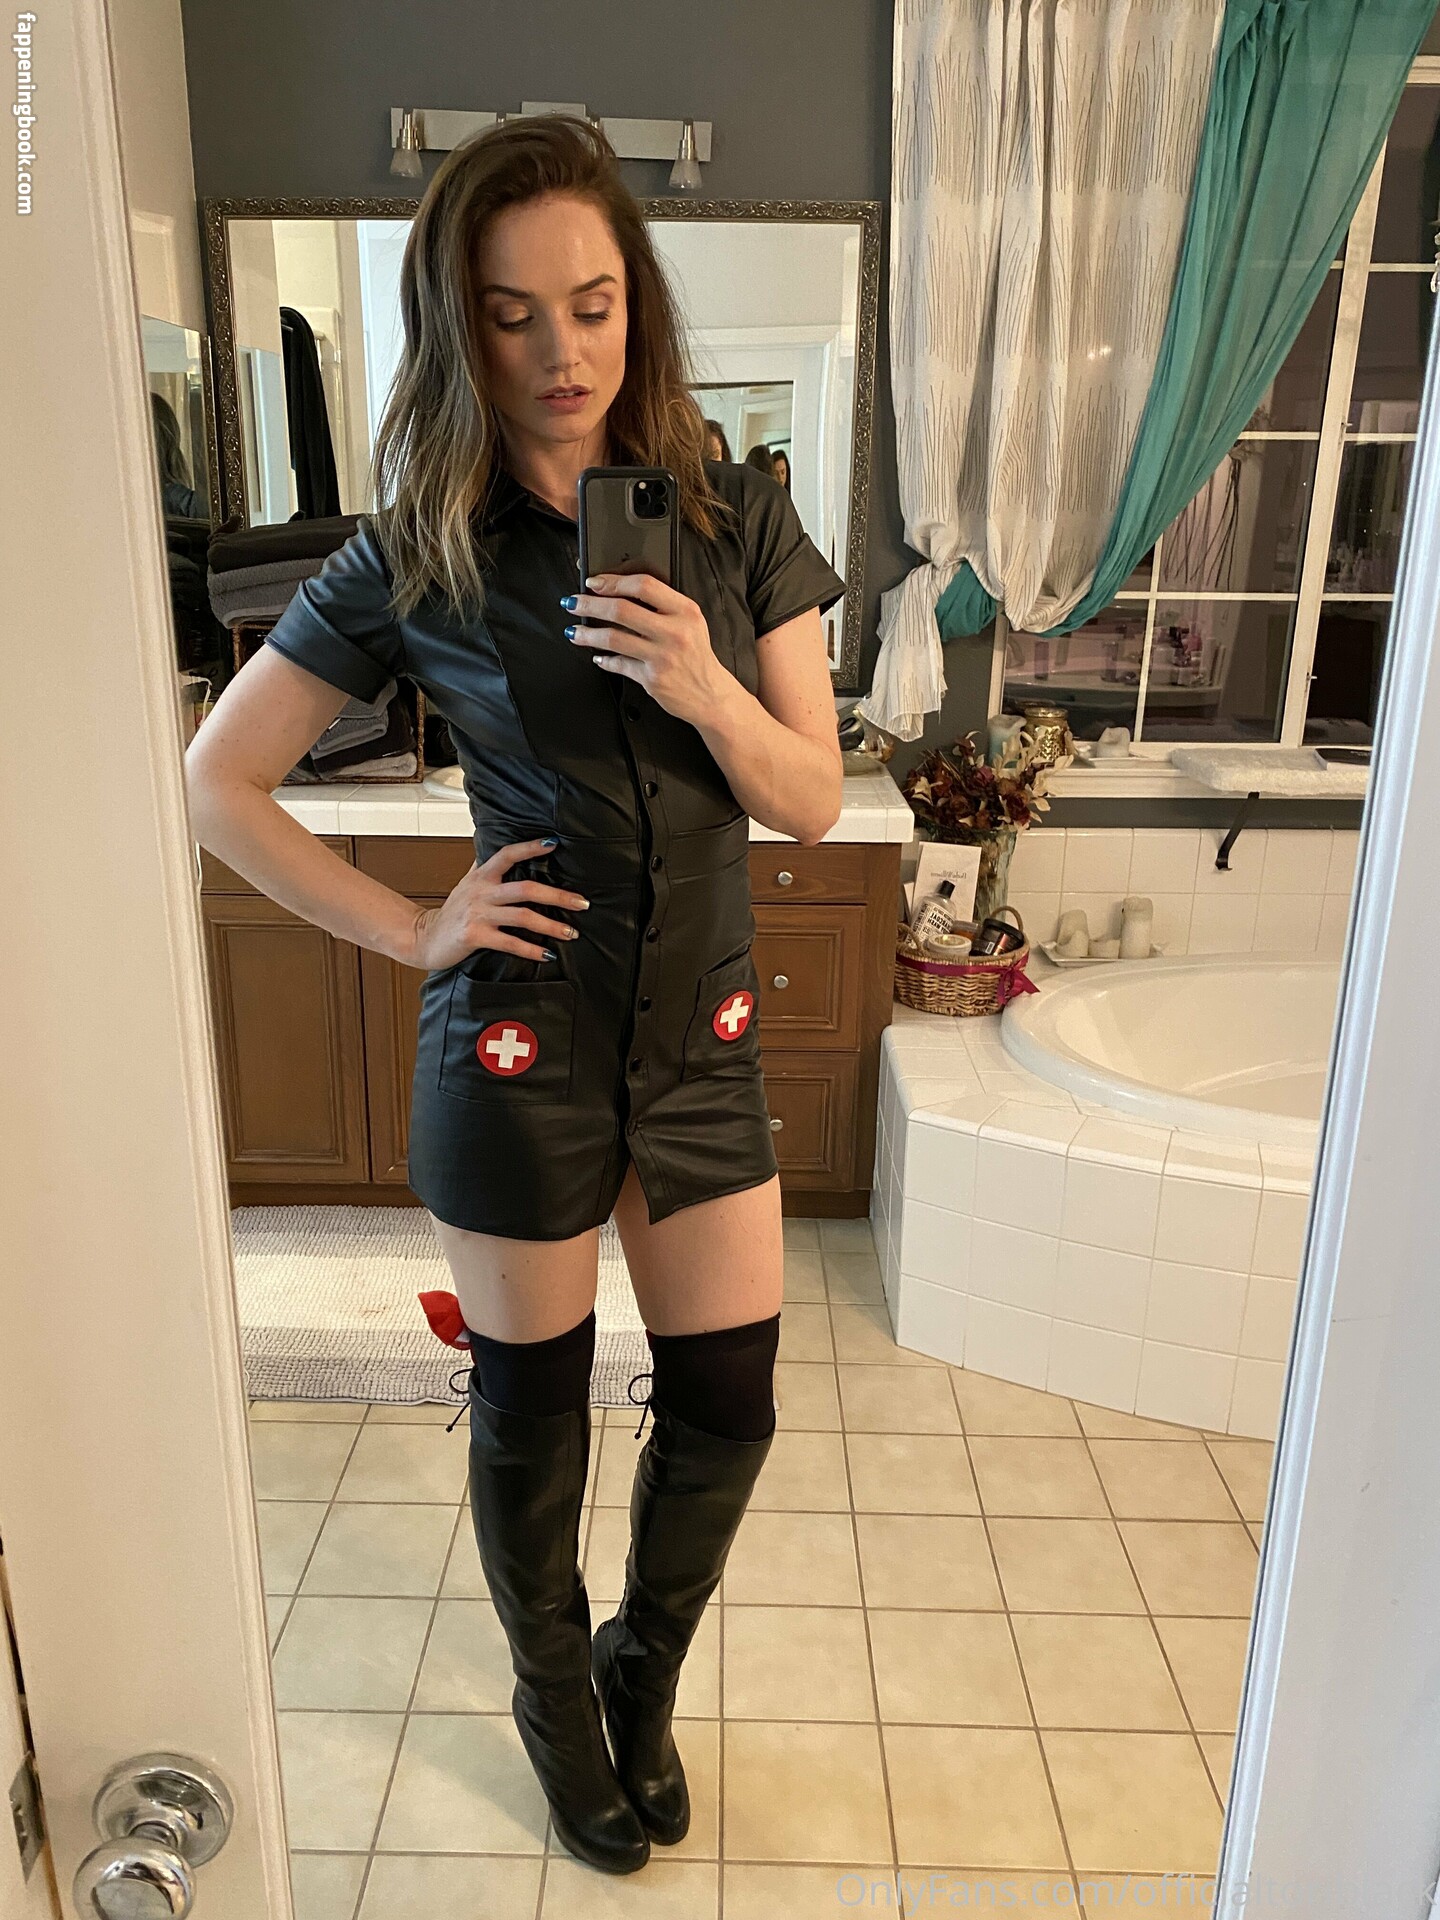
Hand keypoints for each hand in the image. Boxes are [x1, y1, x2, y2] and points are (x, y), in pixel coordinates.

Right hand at [405, 837, 589, 969]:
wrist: (425, 938)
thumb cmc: (452, 911)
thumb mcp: (467, 883)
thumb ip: (484, 866)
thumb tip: (496, 844)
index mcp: (482, 876)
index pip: (507, 854)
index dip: (530, 847)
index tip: (554, 843)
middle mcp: (481, 892)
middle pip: (525, 888)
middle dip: (557, 895)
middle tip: (581, 902)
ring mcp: (478, 914)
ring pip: (522, 916)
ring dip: (551, 925)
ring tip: (571, 932)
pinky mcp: (474, 936)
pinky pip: (509, 942)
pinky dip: (531, 949)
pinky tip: (546, 954)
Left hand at [563, 572, 731, 726]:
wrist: (711, 695)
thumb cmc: (696, 656)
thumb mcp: (690, 622)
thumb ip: (663, 606)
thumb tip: (618, 594)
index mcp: (685, 611)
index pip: (644, 585)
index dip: (613, 581)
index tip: (594, 582)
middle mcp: (675, 632)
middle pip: (622, 610)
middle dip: (590, 604)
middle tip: (573, 603)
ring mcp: (662, 657)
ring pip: (613, 639)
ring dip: (587, 633)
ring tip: (574, 631)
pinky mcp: (652, 679)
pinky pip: (619, 664)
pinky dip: (603, 660)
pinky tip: (597, 656)